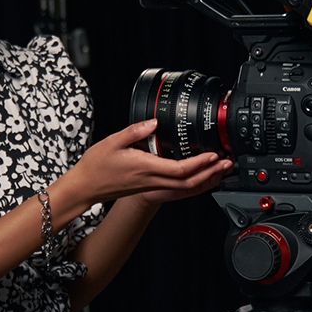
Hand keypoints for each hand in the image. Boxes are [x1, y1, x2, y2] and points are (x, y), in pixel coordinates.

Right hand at [61, 119, 232, 209]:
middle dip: (211, 173)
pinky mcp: (149, 187)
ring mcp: (151, 186)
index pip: (179, 169)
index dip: (199, 163)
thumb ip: (135, 130)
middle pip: (188, 183)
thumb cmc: (96, 166)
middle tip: (226, 162)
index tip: (213, 154)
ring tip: (220, 169)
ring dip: (205, 180)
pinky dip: (193, 184)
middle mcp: (151, 179)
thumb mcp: (113, 141)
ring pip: (185, 188)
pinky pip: (177, 189)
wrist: (85, 187)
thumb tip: (153, 121)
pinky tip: (200, 177)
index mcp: (145, 167)